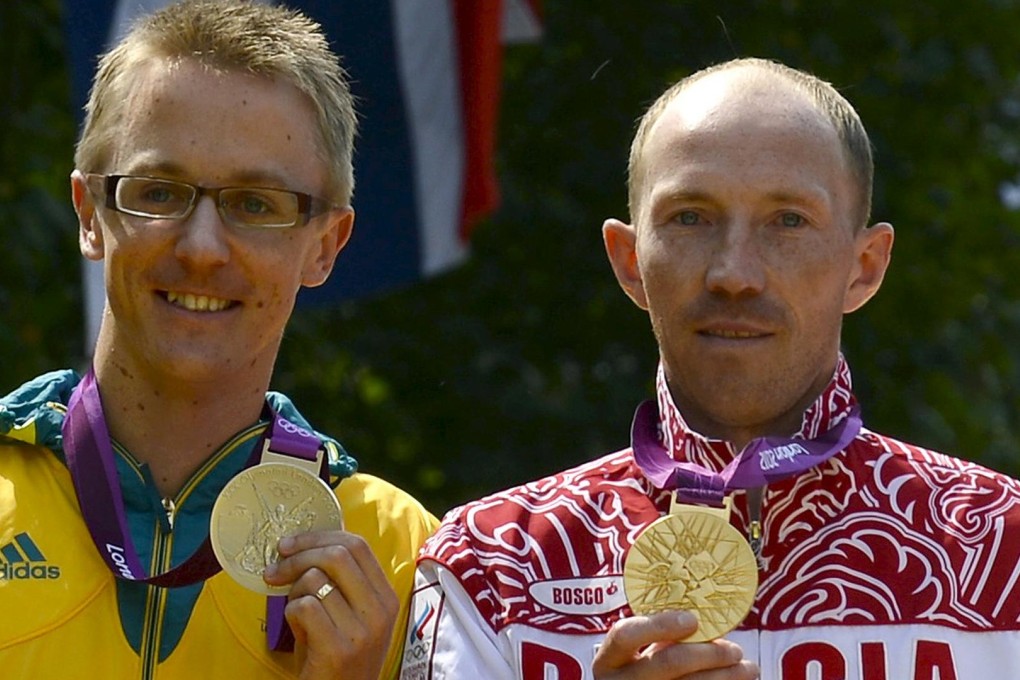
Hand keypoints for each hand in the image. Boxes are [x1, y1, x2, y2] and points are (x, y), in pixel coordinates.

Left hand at [264, 530, 398, 679]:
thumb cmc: (337, 656)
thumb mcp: (351, 616)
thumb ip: (341, 583)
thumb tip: (304, 544)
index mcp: (386, 597)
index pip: (358, 546)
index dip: (320, 536)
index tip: (291, 543)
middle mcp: (380, 611)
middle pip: (338, 554)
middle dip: (299, 555)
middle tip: (275, 568)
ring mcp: (362, 631)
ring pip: (315, 580)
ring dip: (292, 591)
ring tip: (292, 609)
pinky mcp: (338, 649)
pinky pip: (304, 607)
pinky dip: (290, 613)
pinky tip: (295, 629)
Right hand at [593, 611, 758, 679]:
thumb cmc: (640, 672)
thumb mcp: (637, 654)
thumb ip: (658, 637)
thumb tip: (703, 618)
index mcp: (609, 660)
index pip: (625, 636)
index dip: (659, 625)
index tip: (693, 619)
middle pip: (666, 664)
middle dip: (707, 653)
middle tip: (735, 650)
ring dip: (726, 677)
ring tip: (748, 668)